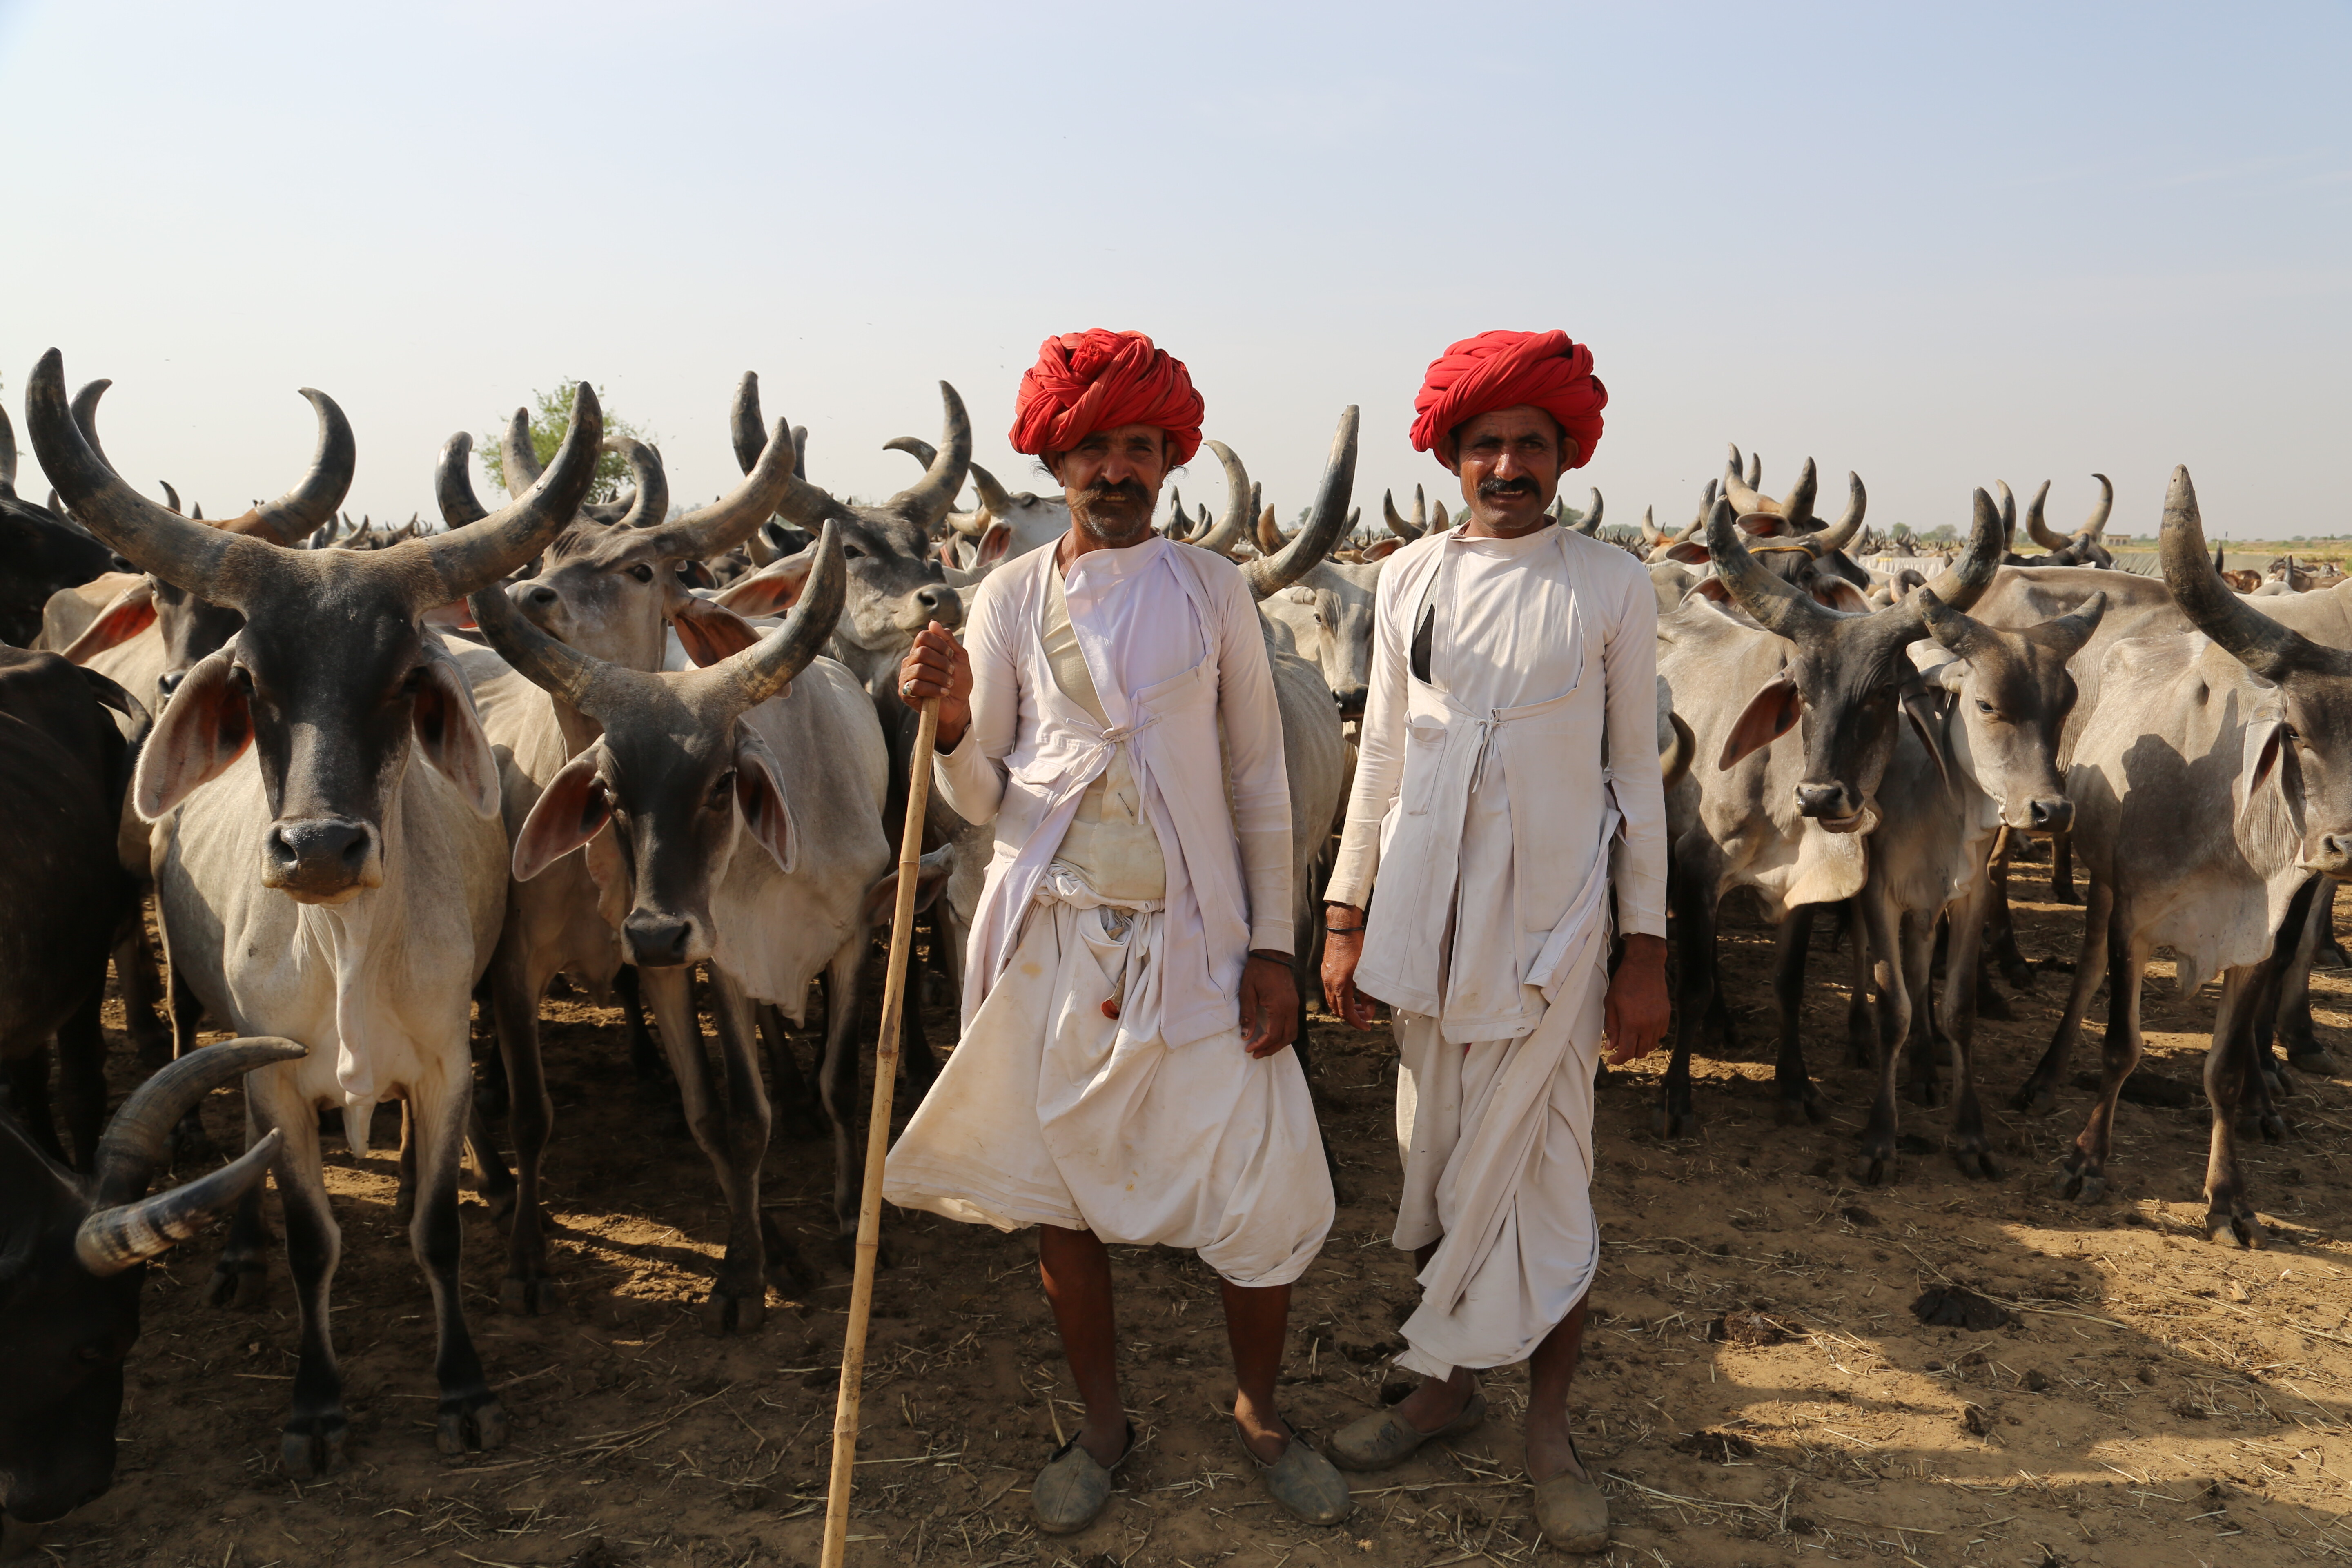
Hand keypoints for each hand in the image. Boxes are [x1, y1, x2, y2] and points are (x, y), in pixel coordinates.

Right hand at [897, 621, 971, 748]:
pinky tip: (943, 693)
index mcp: (921, 650)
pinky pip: (917, 685)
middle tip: (951, 672)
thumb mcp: (959, 657)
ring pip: (920, 669)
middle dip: (942, 662)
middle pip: (922, 652)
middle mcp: (910, 661)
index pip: (923, 636)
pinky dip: (934, 689)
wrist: (957, 706)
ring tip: (949, 684)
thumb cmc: (958, 681)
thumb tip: (932, 623)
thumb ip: (948, 640)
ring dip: (940, 677)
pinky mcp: (905, 692)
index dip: (940, 644)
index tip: (951, 655)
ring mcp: (906, 677)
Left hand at [1238, 952, 1298, 1058]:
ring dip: (1279, 1044)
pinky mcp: (1294, 1003)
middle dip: (1271, 1049)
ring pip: (1292, 1033)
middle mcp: (1291, 1008)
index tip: (1249, 1049)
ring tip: (1264, 1048)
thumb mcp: (1247, 992)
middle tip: (1256, 1054)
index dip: (1262, 1045)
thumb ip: (1248, 1015)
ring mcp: (1295, 1006)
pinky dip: (1284, 1035)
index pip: (1274, 1034)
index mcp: (1279, 1006)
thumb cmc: (1257, 971)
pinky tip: (1272, 1036)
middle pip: (1286, 1038)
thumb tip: (1246, 1035)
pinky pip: (1293, 1025)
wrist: (1272, 955)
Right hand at [1320, 904, 1376, 1029]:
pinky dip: (1340, 996)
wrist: (1342, 928)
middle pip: (1337, 1009)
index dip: (1357, 1022)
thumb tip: (1370, 1011)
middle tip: (1366, 1017)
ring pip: (1333, 1000)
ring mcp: (1325, 976)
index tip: (1366, 1026)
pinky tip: (1351, 992)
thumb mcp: (1366, 972)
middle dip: (1352, 1016)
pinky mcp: (1325, 970)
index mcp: (1339, 985)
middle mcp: (1329, 983)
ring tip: (1360, 1006)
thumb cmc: (1356, 946)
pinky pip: (1330, 990)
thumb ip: (1368, 994)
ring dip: (1346, 1006)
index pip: (1346, 1013)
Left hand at [1603, 933, 1669, 1064]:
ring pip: (1651, 1045)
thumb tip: (1610, 1046)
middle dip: (1629, 1053)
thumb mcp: (1611, 1004)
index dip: (1618, 1060)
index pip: (1627, 1052)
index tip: (1612, 1059)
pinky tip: (1642, 1028)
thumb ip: (1611, 1027)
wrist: (1645, 966)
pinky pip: (1660, 1034)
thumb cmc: (1624, 982)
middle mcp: (1649, 1025)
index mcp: (1632, 1023)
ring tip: (1630, 1036)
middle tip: (1619, 1047)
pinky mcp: (1667, 1015)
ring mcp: (1660, 1020)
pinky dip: (1651, 1036)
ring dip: (1640, 1045)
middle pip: (1640, 1052)